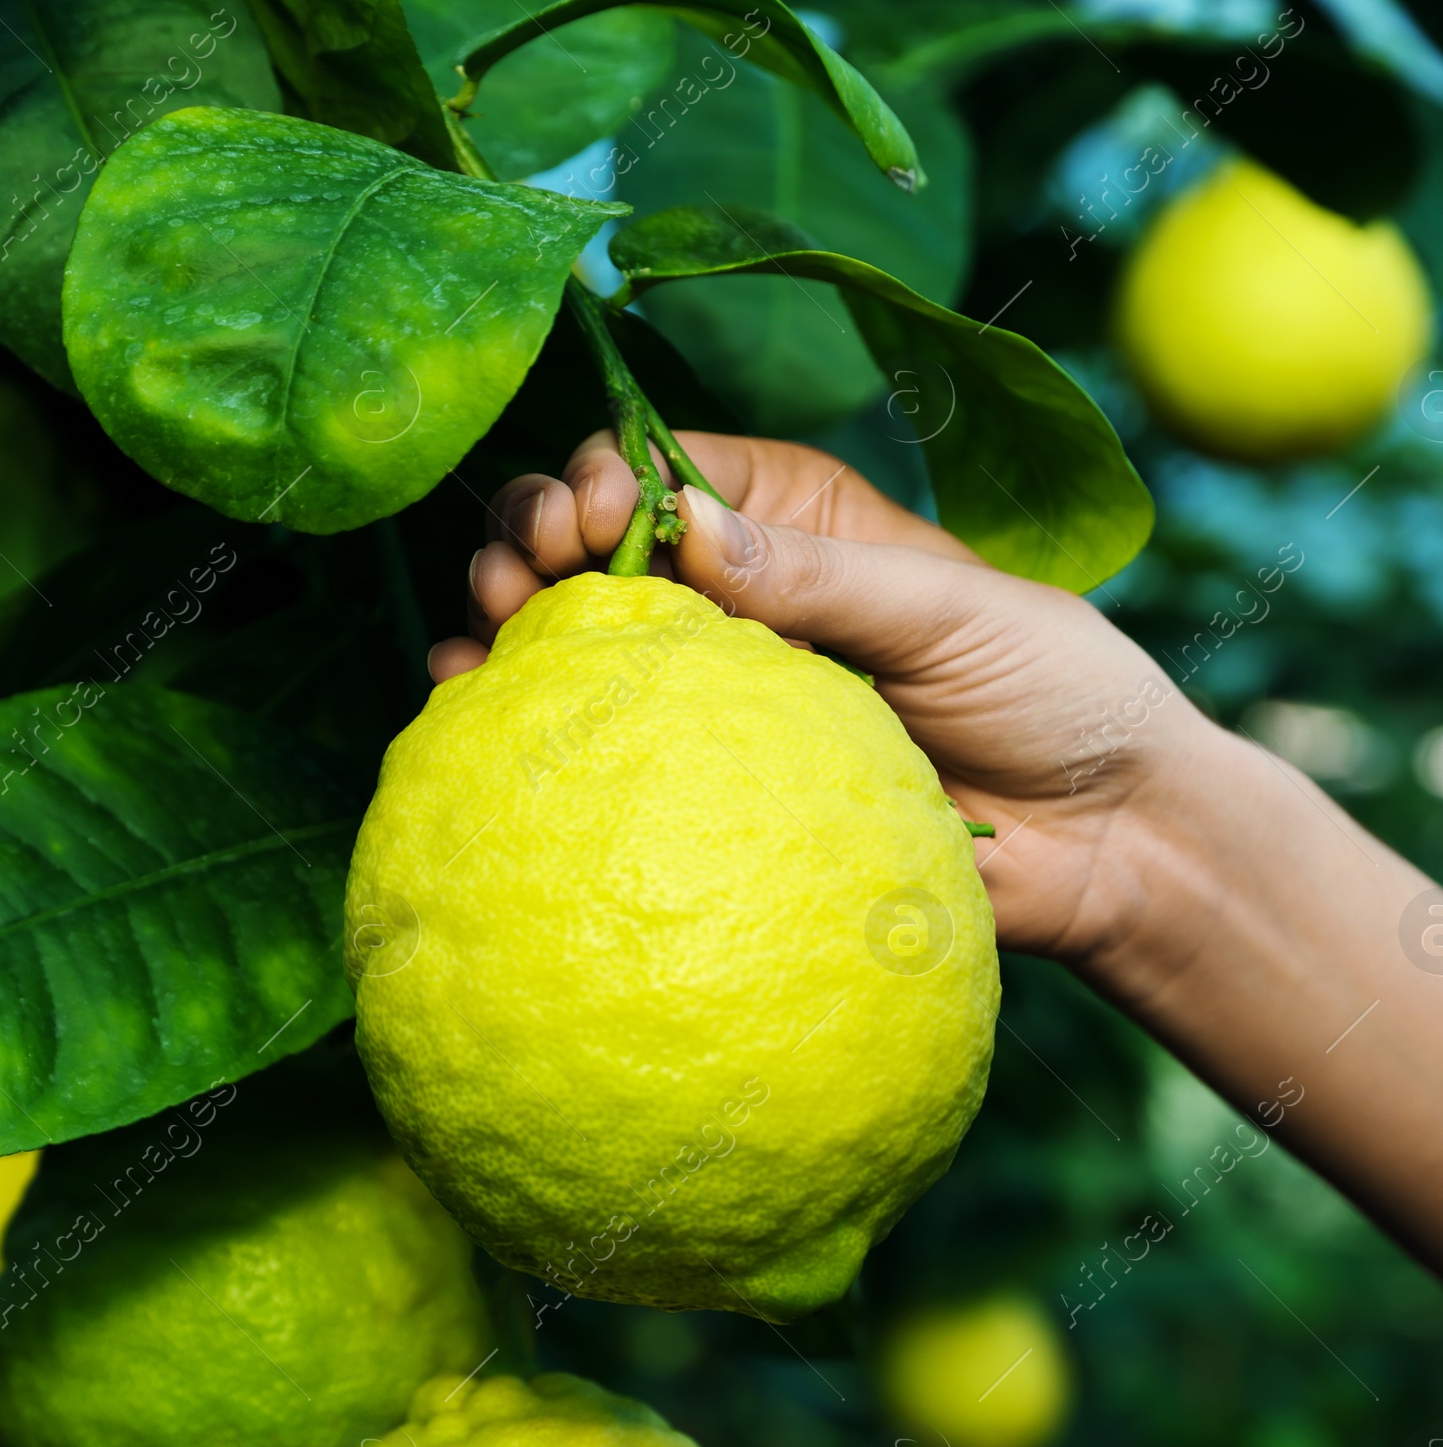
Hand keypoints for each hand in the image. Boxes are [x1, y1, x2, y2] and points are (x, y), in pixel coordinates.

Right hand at [431, 428, 1225, 975]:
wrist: (1103, 848)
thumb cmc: (1058, 699)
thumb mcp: (954, 614)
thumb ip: (825, 578)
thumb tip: (685, 526)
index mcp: (798, 527)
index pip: (664, 466)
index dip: (604, 473)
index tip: (597, 513)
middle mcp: (740, 603)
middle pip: (595, 550)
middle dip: (534, 538)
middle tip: (523, 572)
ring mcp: (715, 701)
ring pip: (577, 649)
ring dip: (509, 627)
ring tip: (481, 639)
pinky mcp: (709, 793)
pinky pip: (605, 758)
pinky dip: (527, 732)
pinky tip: (474, 721)